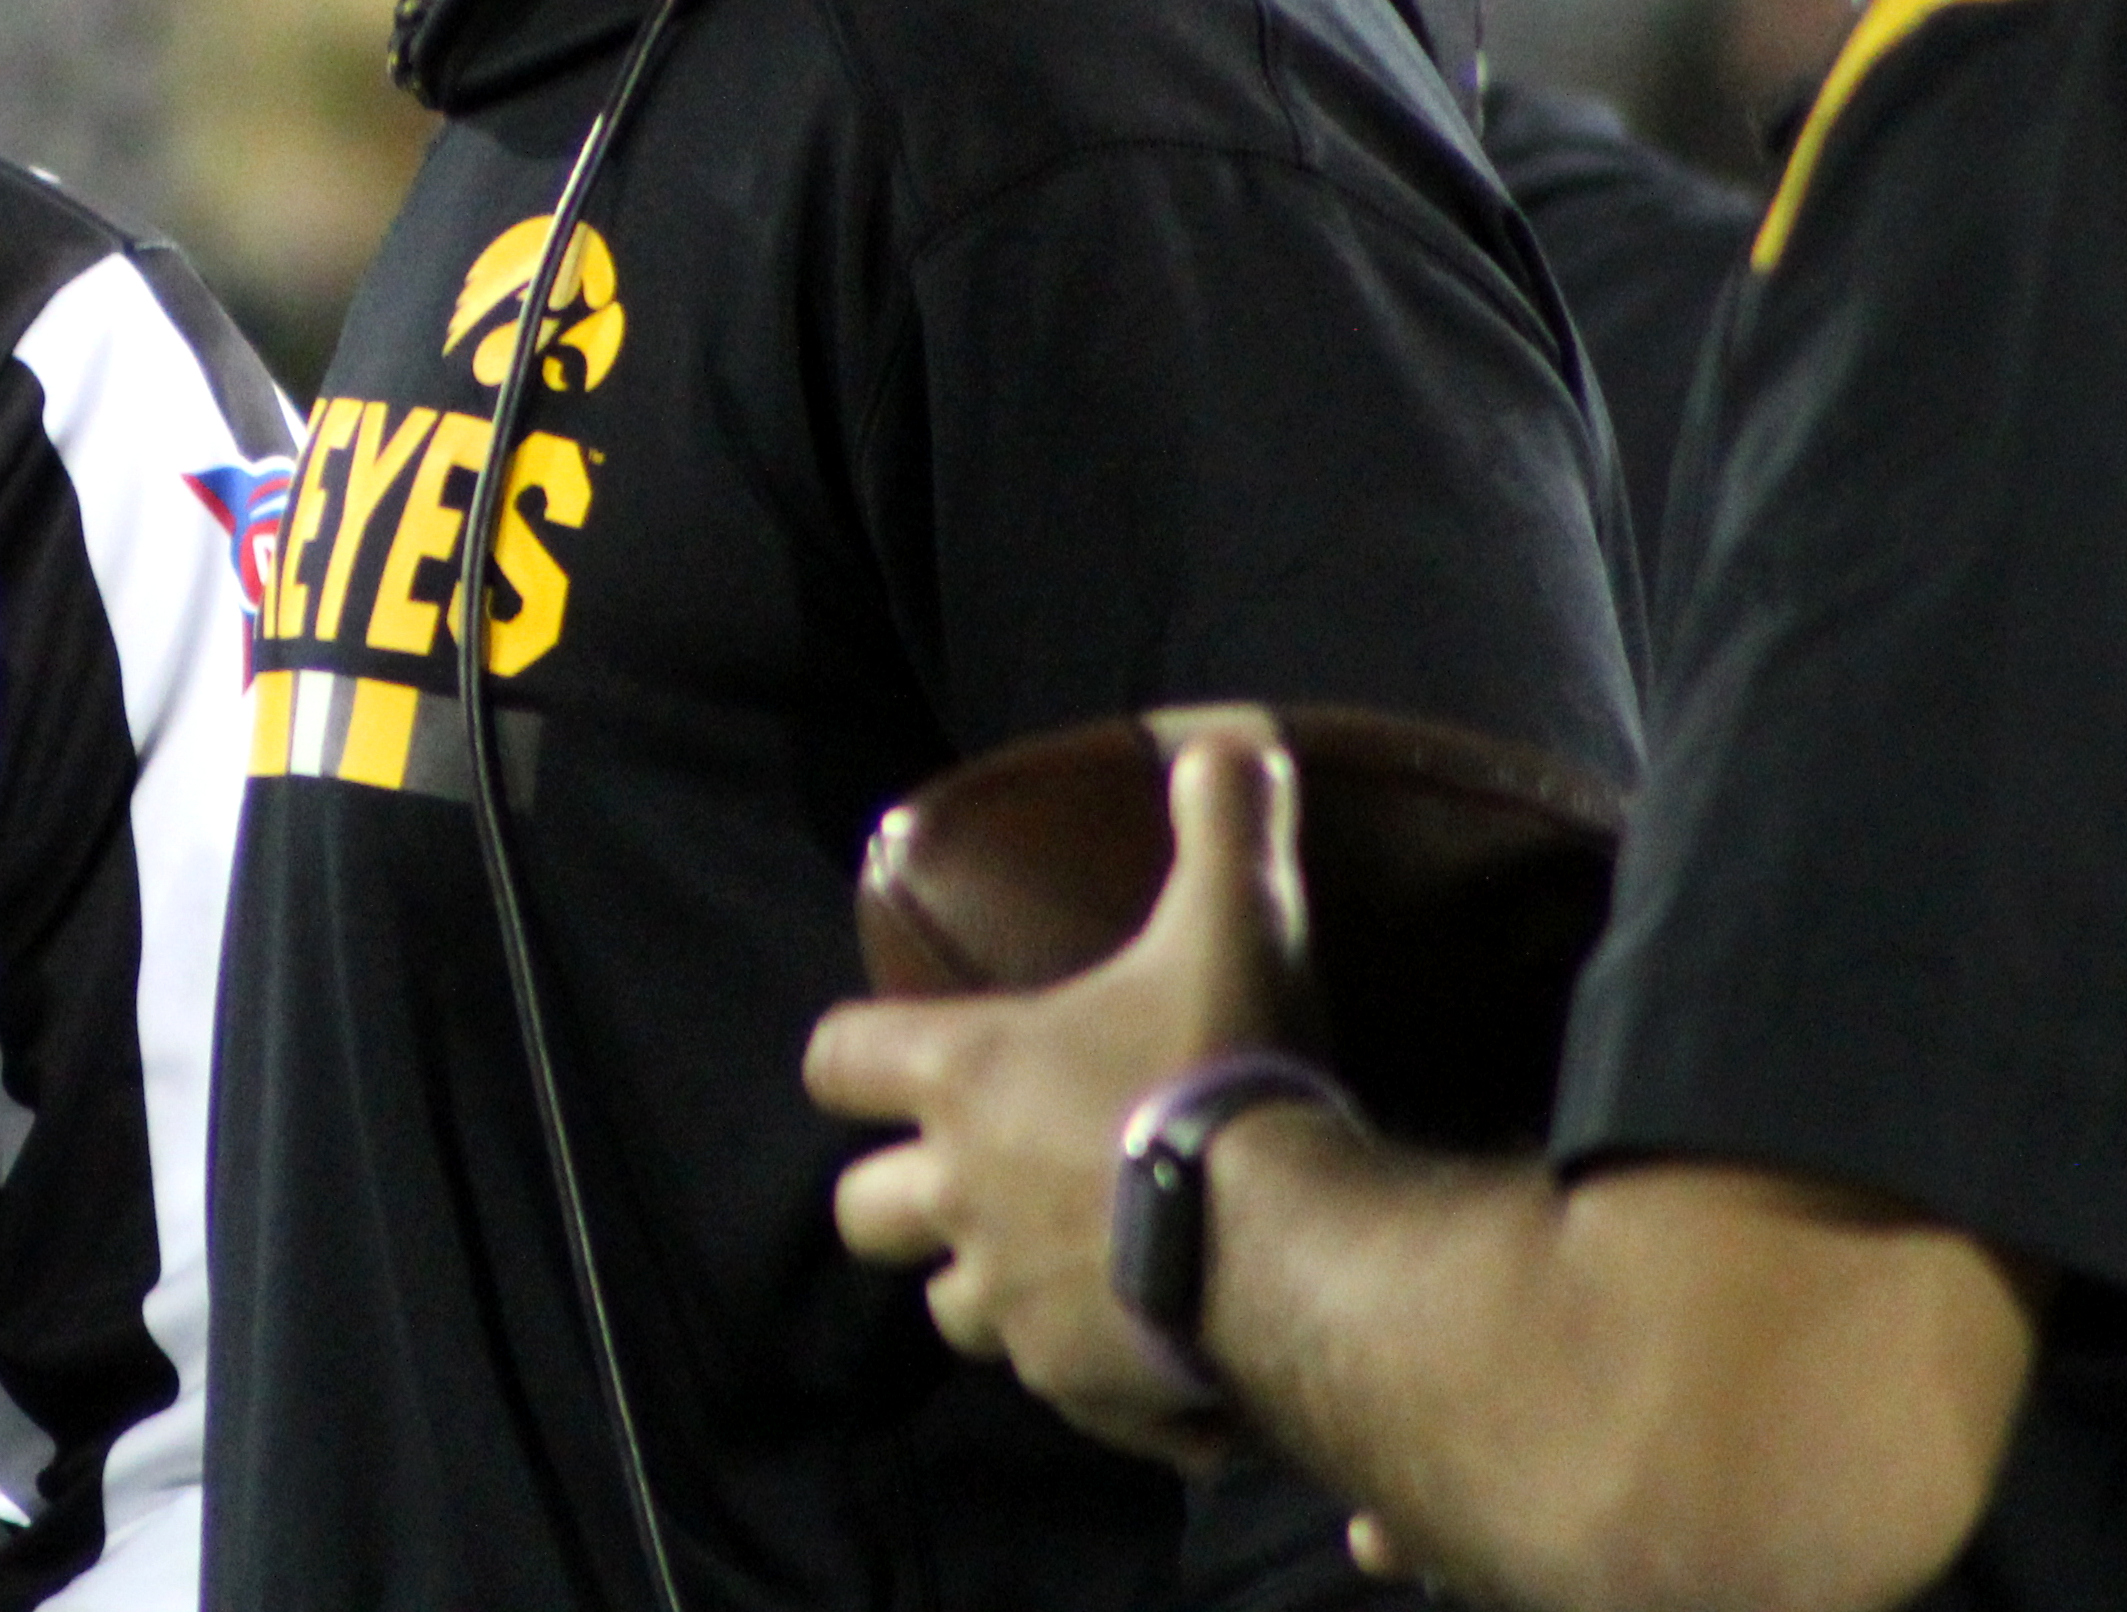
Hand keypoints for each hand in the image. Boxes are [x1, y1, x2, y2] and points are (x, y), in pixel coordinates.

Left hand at [805, 718, 1313, 1463]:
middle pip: (863, 1213)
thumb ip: (1225, 824)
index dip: (855, 1055)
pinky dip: (1086, 1364)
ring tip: (1058, 1259)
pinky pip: (1055, 1382)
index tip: (888, 1054)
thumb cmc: (1232, 1071)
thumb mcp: (1235, 923)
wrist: (1288, 1252)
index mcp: (969, 1079)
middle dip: (901, 1196)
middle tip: (973, 1172)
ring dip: (986, 1285)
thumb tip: (1231, 740)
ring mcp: (1012, 1303)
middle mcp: (963, 1194)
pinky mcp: (1076, 1385)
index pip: (838, 1060)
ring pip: (950, 1311)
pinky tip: (1146, 1342)